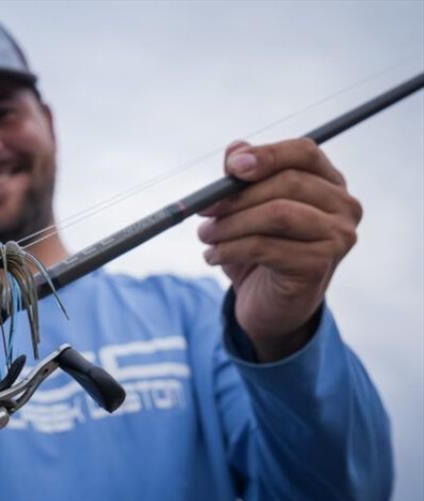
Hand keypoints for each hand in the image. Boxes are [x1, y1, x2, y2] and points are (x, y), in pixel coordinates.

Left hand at [198, 139, 362, 361]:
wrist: (271, 305)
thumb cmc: (260, 251)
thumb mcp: (246, 210)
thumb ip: (242, 179)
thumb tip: (236, 150)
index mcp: (328, 182)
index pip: (304, 152)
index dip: (266, 155)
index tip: (231, 167)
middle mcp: (342, 206)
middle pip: (288, 182)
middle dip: (236, 196)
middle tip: (203, 210)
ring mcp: (337, 237)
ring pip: (277, 215)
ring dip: (230, 225)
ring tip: (206, 236)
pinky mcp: (320, 265)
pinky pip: (266, 247)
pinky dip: (230, 249)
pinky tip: (213, 256)